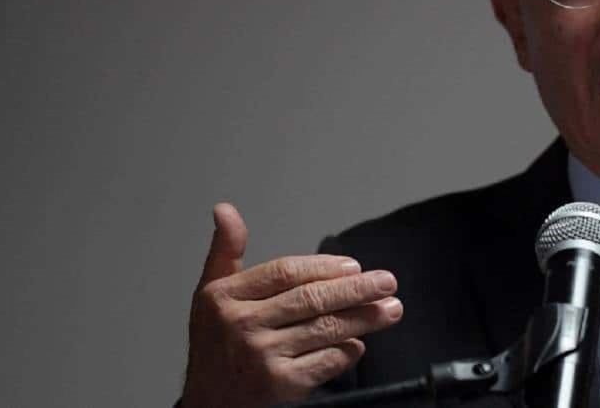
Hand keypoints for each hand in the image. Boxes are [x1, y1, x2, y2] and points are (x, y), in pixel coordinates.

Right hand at [182, 203, 402, 407]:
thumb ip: (226, 251)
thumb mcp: (210, 293)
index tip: (354, 266)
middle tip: (387, 282)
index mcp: (224, 297)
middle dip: (357, 290)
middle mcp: (240, 326)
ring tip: (390, 309)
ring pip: (325, 329)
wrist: (208, 402)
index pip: (285, 272)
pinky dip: (348, 351)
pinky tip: (359, 343)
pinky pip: (326, 361)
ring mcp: (261, 357)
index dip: (324, 267)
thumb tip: (225, 209)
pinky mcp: (281, 385)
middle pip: (311, 299)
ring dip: (364, 318)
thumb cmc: (216, 344)